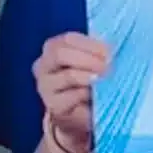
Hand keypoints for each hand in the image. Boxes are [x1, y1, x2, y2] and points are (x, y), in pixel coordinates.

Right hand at [33, 33, 108, 152]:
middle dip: (89, 59)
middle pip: (61, 54)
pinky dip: (87, 93)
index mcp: (53, 48)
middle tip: (108, 67)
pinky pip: (72, 96)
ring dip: (91, 76)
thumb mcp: (91, 63)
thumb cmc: (87, 82)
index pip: (68, 39)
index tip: (109, 52)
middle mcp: (43, 65)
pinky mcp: (53, 105)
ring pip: (68, 75)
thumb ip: (96, 53)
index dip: (90, 44)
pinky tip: (95, 95)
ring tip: (105, 79)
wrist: (80, 113)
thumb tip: (109, 51)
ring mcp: (45, 86)